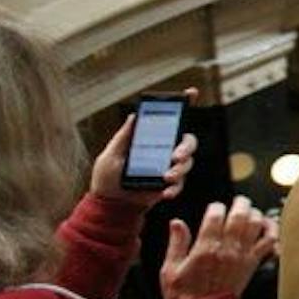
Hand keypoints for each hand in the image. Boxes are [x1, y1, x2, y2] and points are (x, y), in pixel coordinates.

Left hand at [89, 93, 196, 207]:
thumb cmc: (107, 179)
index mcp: (152, 139)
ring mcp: (169, 167)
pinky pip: (181, 184)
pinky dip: (176, 188)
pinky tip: (165, 193)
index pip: (171, 119)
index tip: (191, 92)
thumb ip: (123, 137)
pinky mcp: (170, 185)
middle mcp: (164, 151)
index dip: (184, 104)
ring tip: (166, 178)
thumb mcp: (111, 155)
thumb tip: (134, 116)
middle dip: (186, 148)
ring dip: (180, 169)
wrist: (110, 206)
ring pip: (188, 163)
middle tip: (176, 156)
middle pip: (188, 141)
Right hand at [160, 196, 278, 298]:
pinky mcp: (252, 264)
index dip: (216, 207)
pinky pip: (269, 242)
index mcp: (205, 248)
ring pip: (256, 224)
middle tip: (239, 201)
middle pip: (240, 215)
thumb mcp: (170, 269)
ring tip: (251, 212)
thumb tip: (176, 223)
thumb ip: (176, 244)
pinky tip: (268, 226)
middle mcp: (227, 249)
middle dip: (240, 203)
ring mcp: (242, 255)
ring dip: (255, 213)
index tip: (215, 208)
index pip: (216, 215)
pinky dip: (272, 231)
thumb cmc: (184, 294)